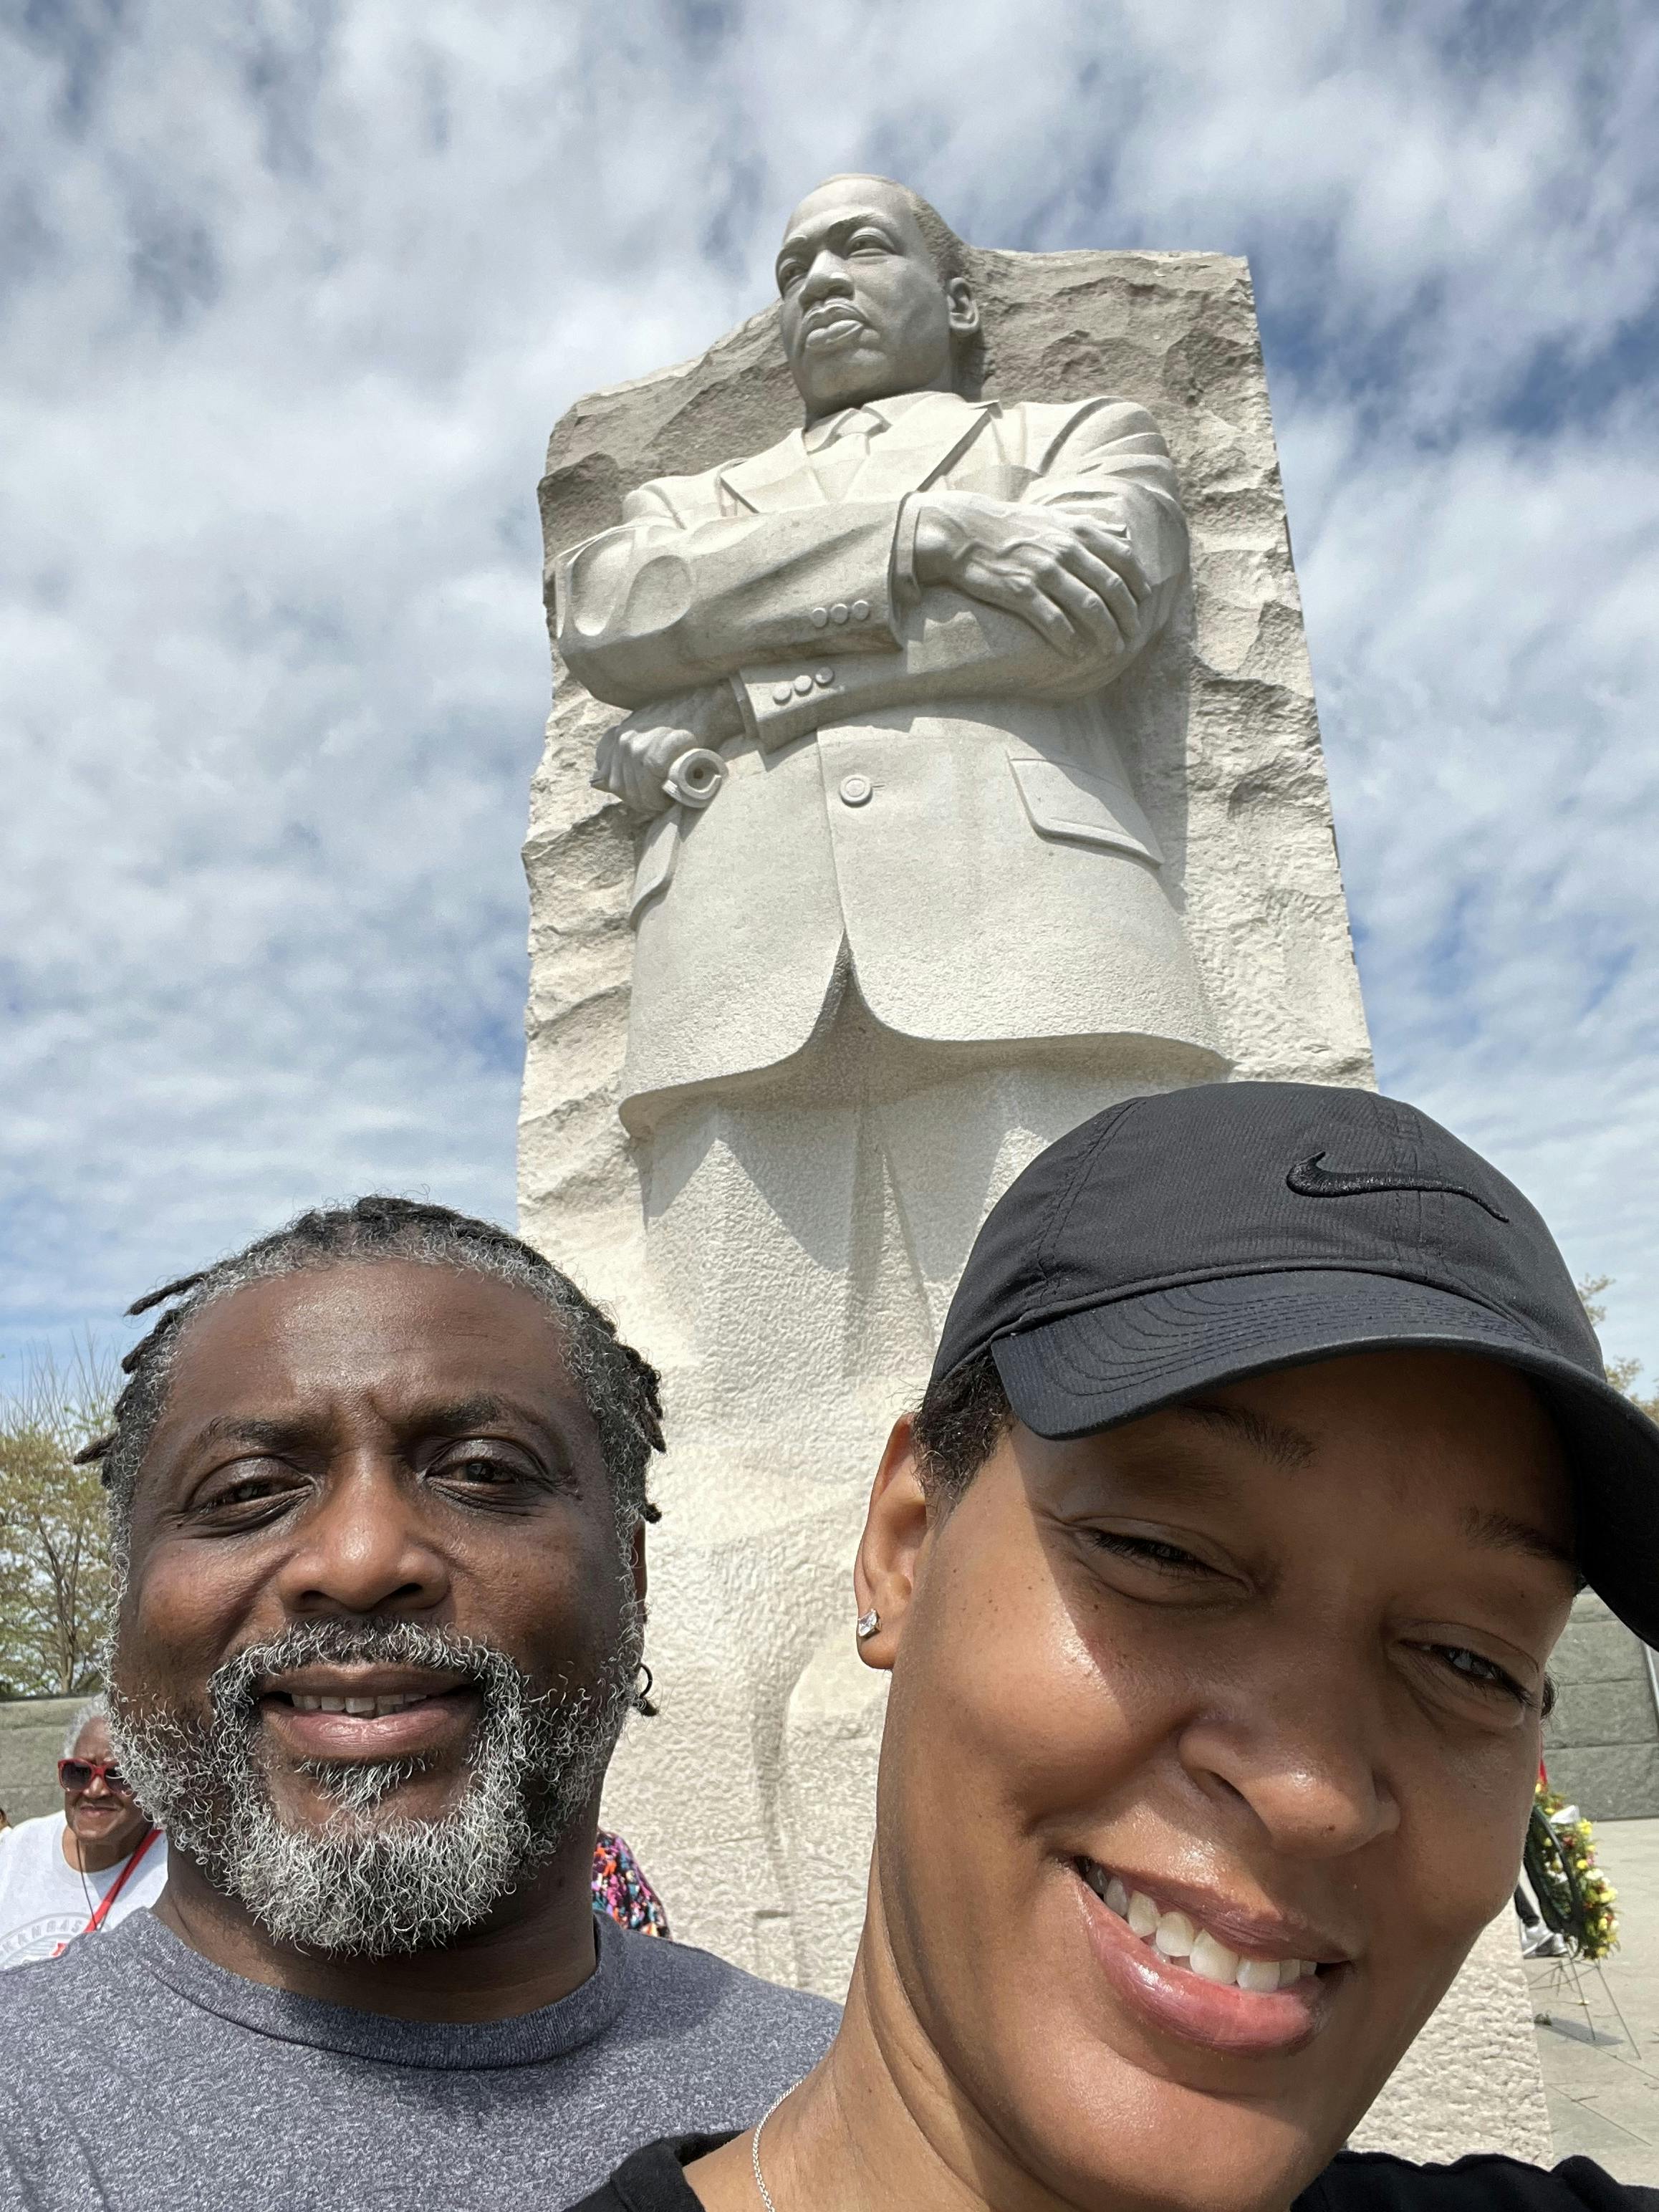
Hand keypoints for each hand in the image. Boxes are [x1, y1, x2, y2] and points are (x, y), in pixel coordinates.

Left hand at [591, 683, 742, 815]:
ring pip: (636, 790)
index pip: (610, 780)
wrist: (707, 705)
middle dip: (642, 801)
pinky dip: (661, 795)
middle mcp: (623, 740)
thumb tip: (594, 782)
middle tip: (662, 802)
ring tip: (668, 800)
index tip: (648, 797)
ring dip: (653, 802)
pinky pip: (650, 786)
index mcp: (618, 737)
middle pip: (623, 789)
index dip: (629, 794)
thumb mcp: (646, 733)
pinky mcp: (653, 754)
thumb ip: (621, 756)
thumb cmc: (682, 722)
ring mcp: (636, 747)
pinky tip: (671, 795)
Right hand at [910, 491, 1151, 660]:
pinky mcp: (1020, 590)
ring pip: (1089, 607)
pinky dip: (1069, 639)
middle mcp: (1065, 549)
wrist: (965, 530)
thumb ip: (1091, 527)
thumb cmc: (1013, 526)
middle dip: (1127, 616)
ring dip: (1105, 633)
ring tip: (1111, 650)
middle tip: (1131, 636)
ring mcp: (1044, 570)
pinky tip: (1077, 653)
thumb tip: (1125, 534)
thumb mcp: (1055, 516)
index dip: (1138, 585)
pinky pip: (1053, 620)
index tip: (1143, 604)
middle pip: (1111, 588)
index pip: (1123, 560)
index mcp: (1078, 531)